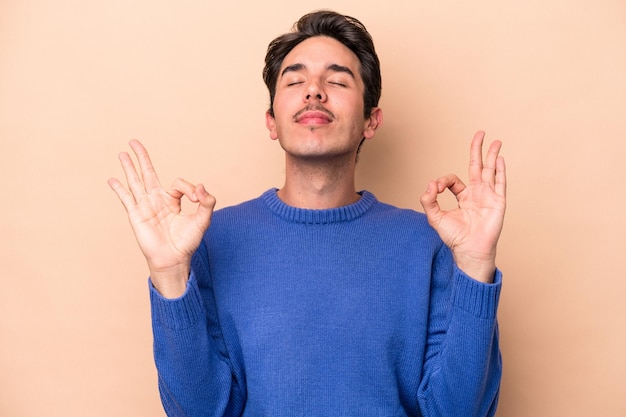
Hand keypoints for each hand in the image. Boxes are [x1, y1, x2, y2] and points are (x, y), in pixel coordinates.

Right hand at [108, 140, 215, 296]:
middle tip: (134, 141)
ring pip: (135, 182)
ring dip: (129, 167)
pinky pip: (126, 199)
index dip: (189, 188)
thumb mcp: (203, 220)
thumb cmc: (187, 242)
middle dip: (142, 157)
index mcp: (172, 200)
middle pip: (148, 173)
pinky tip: (112, 179)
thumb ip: (206, 202)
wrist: (174, 259)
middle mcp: (157, 200)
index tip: (196, 199)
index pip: (178, 184)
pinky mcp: (136, 215)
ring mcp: (145, 207)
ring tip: (122, 153)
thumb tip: (201, 186)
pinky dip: (119, 189)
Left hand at [420, 131, 505, 282]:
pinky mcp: (497, 202)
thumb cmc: (454, 237)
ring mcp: (489, 197)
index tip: (435, 188)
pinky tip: (500, 159)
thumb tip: (430, 184)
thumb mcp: (435, 218)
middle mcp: (477, 194)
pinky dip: (500, 171)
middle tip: (479, 133)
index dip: (442, 181)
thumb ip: (429, 201)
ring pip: (491, 171)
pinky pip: (500, 183)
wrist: (469, 251)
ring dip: (492, 155)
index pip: (454, 180)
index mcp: (464, 197)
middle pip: (477, 167)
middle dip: (477, 150)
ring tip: (495, 141)